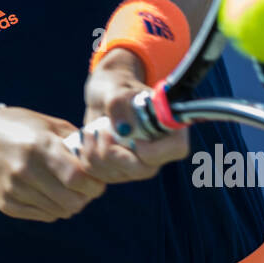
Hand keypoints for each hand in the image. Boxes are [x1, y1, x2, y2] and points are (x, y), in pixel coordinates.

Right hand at [0, 107, 106, 221]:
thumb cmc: (18, 127)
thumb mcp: (46, 125)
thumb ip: (74, 141)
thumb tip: (102, 156)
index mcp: (38, 146)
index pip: (77, 178)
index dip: (94, 183)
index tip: (97, 179)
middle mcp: (25, 170)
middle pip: (71, 200)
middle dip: (86, 196)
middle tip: (86, 187)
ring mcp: (14, 189)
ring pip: (59, 211)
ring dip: (71, 203)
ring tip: (68, 190)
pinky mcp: (6, 204)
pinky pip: (43, 215)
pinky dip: (53, 208)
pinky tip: (50, 194)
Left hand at [77, 50, 190, 182]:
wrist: (104, 94)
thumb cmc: (116, 86)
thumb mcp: (115, 89)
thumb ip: (119, 104)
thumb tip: (123, 128)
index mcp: (168, 126)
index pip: (176, 148)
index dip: (154, 150)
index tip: (132, 139)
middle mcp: (157, 149)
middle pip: (144, 170)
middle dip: (115, 155)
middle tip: (100, 132)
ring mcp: (138, 162)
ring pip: (119, 175)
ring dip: (96, 154)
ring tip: (89, 132)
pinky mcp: (118, 169)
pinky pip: (102, 176)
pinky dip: (88, 160)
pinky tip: (86, 141)